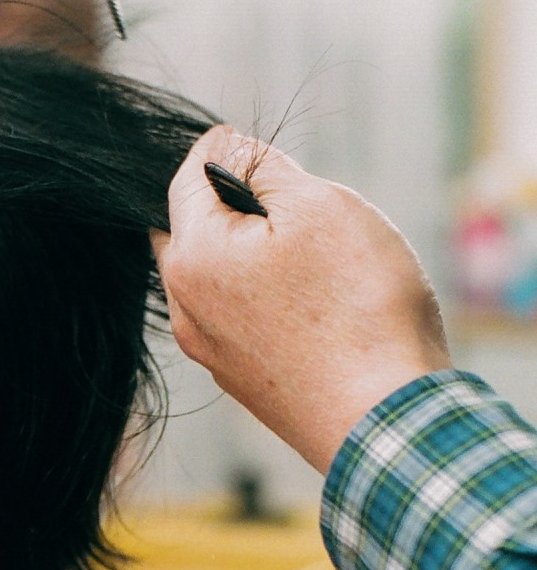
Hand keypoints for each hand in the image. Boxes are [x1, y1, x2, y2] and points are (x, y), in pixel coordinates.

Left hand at [152, 128, 451, 473]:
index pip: (185, 177)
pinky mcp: (244, 381)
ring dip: (252, 255)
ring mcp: (212, 352)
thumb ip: (262, 170)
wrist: (384, 419)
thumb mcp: (318, 206)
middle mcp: (186, 309)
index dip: (225, 150)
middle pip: (195, 230)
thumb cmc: (356, 307)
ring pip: (219, 277)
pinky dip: (268, 300)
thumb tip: (225, 151)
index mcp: (192, 257)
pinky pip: (241, 320)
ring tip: (312, 258)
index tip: (260, 151)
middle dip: (234, 207)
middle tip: (293, 206)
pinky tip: (315, 305)